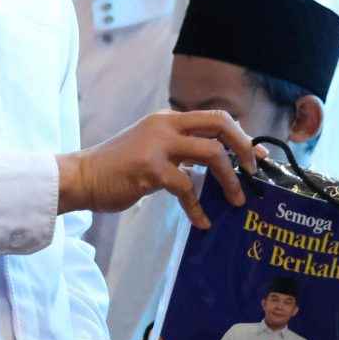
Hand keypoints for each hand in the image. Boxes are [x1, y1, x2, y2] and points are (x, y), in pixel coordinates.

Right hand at [59, 110, 261, 228]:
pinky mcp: (151, 169)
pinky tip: (201, 222)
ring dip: (229, 180)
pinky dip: (198, 208)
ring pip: (212, 154)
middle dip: (243, 147)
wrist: (82, 177)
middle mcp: (166, 125)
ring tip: (236, 200)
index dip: (240, 135)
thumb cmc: (117, 168)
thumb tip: (214, 162)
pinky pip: (187, 188)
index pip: (215, 117)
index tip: (256, 155)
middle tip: (252, 172)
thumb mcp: (151, 147)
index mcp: (168, 119)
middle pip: (220, 124)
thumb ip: (179, 149)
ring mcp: (158, 145)